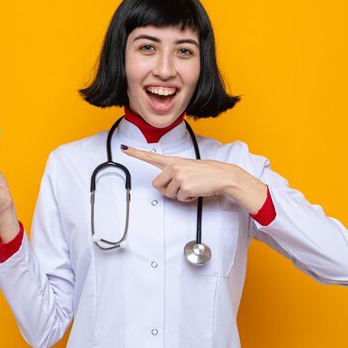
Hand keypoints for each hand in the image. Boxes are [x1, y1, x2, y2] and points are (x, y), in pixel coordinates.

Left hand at [121, 145, 268, 212]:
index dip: (136, 153)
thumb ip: (174, 172)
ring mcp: (178, 176)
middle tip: (180, 187)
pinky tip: (195, 191)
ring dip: (178, 195)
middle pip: (156, 185)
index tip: (124, 148)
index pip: (150, 156)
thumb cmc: (207, 172)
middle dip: (166, 190)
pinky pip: (179, 199)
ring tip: (191, 187)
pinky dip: (187, 199)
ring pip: (167, 194)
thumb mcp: (188, 167)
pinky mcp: (184, 187)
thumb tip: (166, 186)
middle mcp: (173, 166)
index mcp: (173, 161)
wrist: (222, 175)